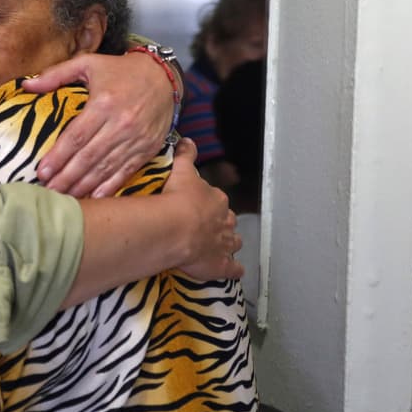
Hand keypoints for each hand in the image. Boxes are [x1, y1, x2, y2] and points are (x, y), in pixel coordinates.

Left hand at [23, 51, 174, 197]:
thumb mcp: (88, 64)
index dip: (58, 156)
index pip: (76, 136)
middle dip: (67, 176)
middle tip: (49, 191)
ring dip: (84, 185)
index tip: (42, 171)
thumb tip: (27, 86)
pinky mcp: (148, 148)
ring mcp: (136, 138)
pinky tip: (95, 197)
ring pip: (106, 167)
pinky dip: (110, 186)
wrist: (163, 77)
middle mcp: (121, 123)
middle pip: (89, 156)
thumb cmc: (120, 70)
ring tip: (65, 197)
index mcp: (103, 103)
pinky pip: (126, 171)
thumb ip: (56, 74)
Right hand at [166, 140, 242, 280]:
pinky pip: (233, 269)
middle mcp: (225, 222)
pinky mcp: (221, 265)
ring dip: (230, 244)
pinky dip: (235, 270)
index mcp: (217, 200)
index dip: (210, 204)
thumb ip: (186, 156)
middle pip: (228, 222)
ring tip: (221, 247)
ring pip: (234, 243)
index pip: (217, 200)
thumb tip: (188, 140)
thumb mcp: (181, 171)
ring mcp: (225, 245)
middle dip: (222, 224)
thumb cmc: (178, 198)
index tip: (200, 206)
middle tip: (208, 226)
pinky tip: (235, 271)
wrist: (176, 228)